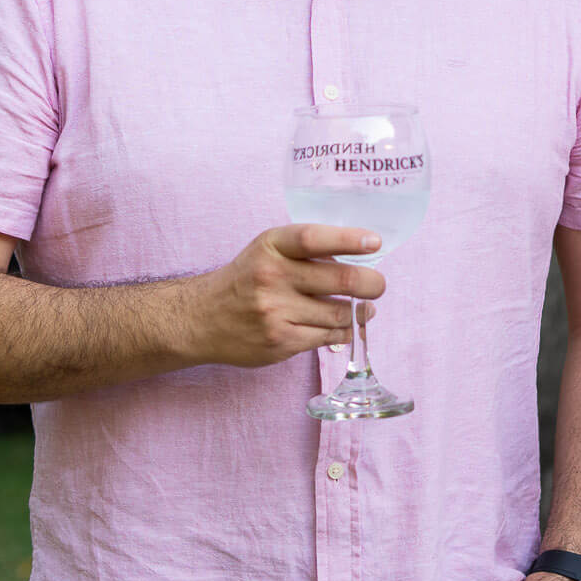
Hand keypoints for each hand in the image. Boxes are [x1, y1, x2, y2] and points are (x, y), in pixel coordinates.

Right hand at [191, 225, 384, 366]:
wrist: (202, 318)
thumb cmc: (247, 279)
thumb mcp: (268, 250)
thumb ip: (307, 250)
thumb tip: (361, 258)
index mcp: (272, 246)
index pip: (314, 239)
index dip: (349, 239)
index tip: (375, 243)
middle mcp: (272, 277)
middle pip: (341, 279)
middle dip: (372, 283)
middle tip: (378, 284)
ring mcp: (276, 312)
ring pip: (341, 312)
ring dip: (358, 311)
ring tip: (362, 307)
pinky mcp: (280, 341)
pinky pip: (329, 336)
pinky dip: (344, 330)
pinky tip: (343, 324)